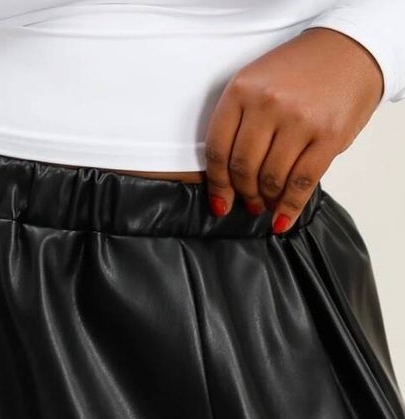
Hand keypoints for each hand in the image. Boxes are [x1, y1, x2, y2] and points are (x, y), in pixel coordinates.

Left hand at [203, 27, 384, 233]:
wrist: (350, 49)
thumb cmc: (299, 72)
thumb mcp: (258, 84)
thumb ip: (241, 122)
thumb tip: (229, 180)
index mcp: (242, 89)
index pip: (218, 150)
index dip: (218, 185)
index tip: (221, 203)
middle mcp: (267, 104)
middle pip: (243, 168)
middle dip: (244, 194)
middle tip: (250, 203)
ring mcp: (299, 120)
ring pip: (271, 179)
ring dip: (267, 200)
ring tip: (268, 205)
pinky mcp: (328, 135)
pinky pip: (302, 182)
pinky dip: (289, 207)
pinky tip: (282, 219)